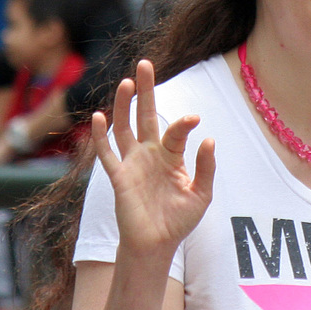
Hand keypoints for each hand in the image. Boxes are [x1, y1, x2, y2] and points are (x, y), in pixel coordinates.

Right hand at [92, 60, 215, 257]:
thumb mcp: (201, 195)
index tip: (194, 119)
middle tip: (145, 64)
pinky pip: (107, 154)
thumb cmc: (179, 220)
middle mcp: (150, 154)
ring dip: (124, 105)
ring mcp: (132, 163)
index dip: (184, 123)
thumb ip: (206, 168)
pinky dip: (101, 136)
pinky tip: (100, 116)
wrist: (156, 245)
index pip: (175, 131)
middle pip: (145, 115)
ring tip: (127, 82)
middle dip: (145, 90)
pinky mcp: (119, 177)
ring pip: (124, 127)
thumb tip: (210, 138)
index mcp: (171, 156)